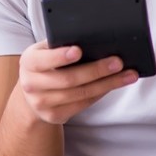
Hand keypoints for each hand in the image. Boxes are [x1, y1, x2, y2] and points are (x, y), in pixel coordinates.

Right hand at [18, 41, 136, 123]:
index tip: (79, 50)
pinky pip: (83, 104)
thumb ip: (60, 44)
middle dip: (96, 70)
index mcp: (28, 62)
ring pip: (80, 94)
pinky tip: (114, 84)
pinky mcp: (54, 116)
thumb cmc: (45, 64)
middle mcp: (31, 84)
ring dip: (107, 84)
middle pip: (68, 79)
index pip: (44, 60)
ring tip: (127, 75)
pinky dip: (101, 93)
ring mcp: (42, 103)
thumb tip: (93, 39)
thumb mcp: (45, 51)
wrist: (31, 93)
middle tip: (118, 62)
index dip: (61, 56)